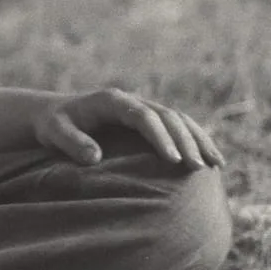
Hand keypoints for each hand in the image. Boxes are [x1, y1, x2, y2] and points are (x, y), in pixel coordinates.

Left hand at [31, 87, 222, 171]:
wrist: (56, 114)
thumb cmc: (54, 126)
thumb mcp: (55, 132)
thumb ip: (71, 143)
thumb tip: (94, 159)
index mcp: (111, 101)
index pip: (143, 116)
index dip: (160, 137)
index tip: (172, 160)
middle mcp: (132, 101)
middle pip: (168, 117)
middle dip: (186, 141)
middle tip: (199, 168)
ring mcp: (142, 108)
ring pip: (179, 119)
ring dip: (199, 140)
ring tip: (216, 164)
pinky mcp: (148, 119)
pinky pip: (178, 126)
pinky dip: (196, 140)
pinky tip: (211, 159)